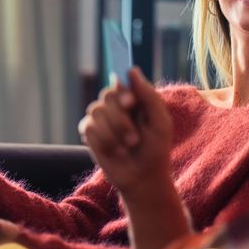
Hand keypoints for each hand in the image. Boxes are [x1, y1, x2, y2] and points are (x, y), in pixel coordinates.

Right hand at [79, 67, 172, 198]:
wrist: (143, 178)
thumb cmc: (156, 149)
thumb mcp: (160, 121)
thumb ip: (148, 95)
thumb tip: (131, 70)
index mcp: (134, 99)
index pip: (120, 82)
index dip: (122, 91)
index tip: (131, 103)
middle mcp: (115, 106)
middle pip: (106, 95)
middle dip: (121, 120)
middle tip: (135, 139)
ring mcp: (101, 119)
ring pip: (96, 111)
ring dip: (113, 133)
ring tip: (127, 148)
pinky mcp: (90, 135)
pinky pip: (88, 128)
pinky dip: (104, 142)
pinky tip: (116, 152)